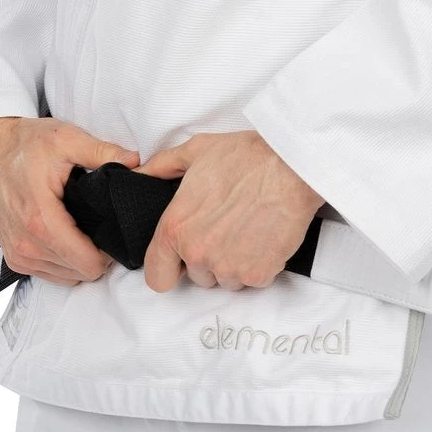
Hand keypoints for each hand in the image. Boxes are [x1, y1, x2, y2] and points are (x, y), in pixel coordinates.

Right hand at [0, 116, 139, 285]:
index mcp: (40, 220)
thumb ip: (103, 152)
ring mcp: (17, 254)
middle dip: (97, 252)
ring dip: (80, 258)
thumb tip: (136, 162)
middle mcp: (26, 244)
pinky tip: (69, 235)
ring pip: (66, 277)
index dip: (109, 250)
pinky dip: (63, 261)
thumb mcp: (67, 139)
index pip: (86, 262)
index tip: (114, 227)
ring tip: (86, 227)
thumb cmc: (25, 144)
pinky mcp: (14, 258)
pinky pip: (49, 274)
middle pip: (79, 272)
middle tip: (103, 222)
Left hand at [135, 131, 325, 294]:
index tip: (180, 257)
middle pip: (196, 276)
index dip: (168, 267)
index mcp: (176, 229)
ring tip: (246, 227)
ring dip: (232, 262)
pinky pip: (252, 279)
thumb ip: (161, 166)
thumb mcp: (196, 151)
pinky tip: (263, 234)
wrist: (292, 166)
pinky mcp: (258, 275)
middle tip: (225, 225)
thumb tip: (139, 173)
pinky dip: (257, 263)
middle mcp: (198, 254)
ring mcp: (229, 268)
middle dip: (208, 257)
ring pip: (224, 280)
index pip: (157, 277)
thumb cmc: (245, 156)